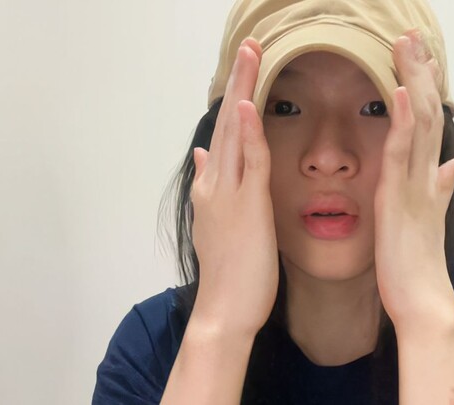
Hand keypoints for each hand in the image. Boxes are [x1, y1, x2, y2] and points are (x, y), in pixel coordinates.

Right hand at [189, 39, 278, 337]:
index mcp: (212, 189)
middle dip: (237, 83)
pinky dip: (246, 132)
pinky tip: (246, 105)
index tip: (243, 76)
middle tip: (248, 48)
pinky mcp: (245, 206)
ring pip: (234, 133)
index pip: (223, 136)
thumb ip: (210, 187)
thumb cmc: (229, 273)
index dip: (232, 103)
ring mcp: (227, 193)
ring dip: (243, 91)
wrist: (224, 310)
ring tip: (250, 56)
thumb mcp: (216, 224)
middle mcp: (214, 185)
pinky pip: (248, 162)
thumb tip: (203, 156)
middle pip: (225, 123)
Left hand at [374, 31, 453, 330]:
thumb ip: (443, 186)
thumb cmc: (418, 264)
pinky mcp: (399, 197)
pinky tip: (398, 91)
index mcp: (427, 178)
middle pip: (426, 113)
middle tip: (414, 37)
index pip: (428, 123)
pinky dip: (401, 120)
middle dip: (420, 73)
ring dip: (413, 82)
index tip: (420, 58)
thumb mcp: (429, 218)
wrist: (424, 301)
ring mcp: (415, 184)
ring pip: (417, 124)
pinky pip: (402, 152)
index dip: (425, 88)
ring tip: (408, 47)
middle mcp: (426, 175)